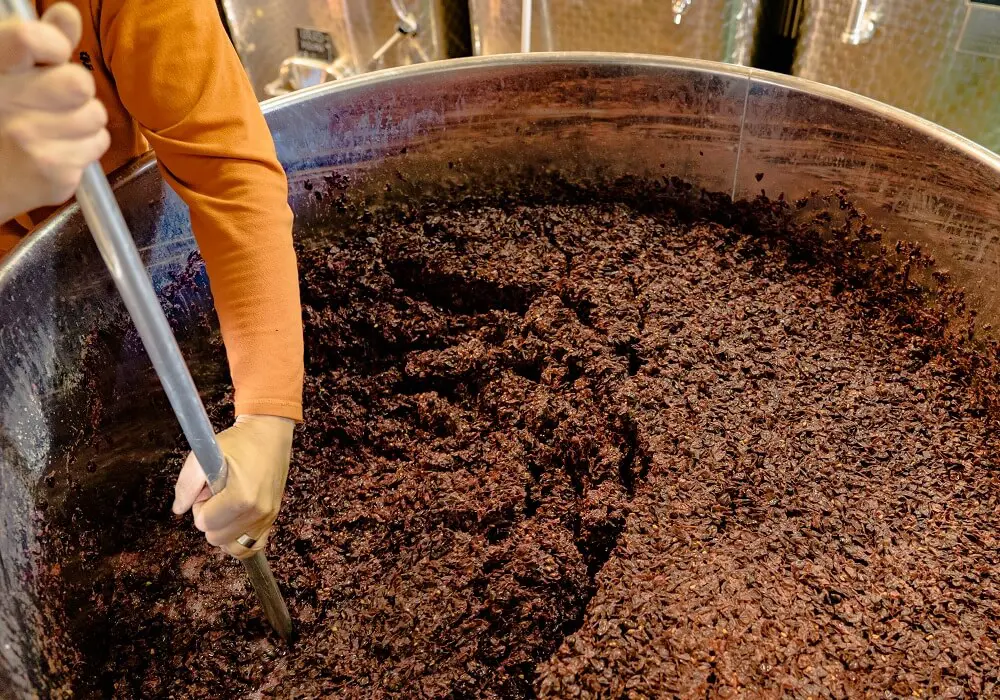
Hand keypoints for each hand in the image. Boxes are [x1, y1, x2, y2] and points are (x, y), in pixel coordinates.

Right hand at [0, 3, 109, 223]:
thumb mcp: (2, 73)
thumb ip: (36, 43)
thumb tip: (68, 14)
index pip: (33, 39)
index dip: (54, 45)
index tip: (50, 56)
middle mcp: (6, 104)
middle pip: (79, 82)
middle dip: (75, 91)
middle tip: (51, 101)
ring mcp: (30, 141)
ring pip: (96, 116)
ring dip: (81, 122)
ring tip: (51, 130)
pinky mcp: (54, 173)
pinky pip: (97, 146)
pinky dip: (82, 149)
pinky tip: (53, 153)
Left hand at [172, 415, 293, 559]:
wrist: (270, 434)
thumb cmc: (240, 442)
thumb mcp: (205, 454)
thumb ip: (186, 484)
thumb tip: (179, 509)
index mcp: (241, 497)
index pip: (204, 523)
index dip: (200, 506)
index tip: (208, 490)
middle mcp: (258, 512)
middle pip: (217, 538)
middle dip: (211, 519)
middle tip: (217, 496)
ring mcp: (268, 516)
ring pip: (233, 547)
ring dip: (225, 531)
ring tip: (227, 508)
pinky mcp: (273, 517)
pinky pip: (253, 546)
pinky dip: (240, 540)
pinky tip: (236, 523)